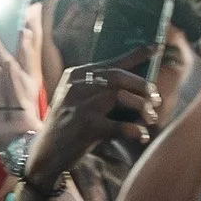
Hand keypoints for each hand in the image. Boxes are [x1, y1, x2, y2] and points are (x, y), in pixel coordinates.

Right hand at [26, 58, 158, 199]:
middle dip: (143, 87)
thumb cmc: (68, 125)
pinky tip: (141, 136)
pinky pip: (120, 126)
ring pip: (122, 96)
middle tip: (155, 99)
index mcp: (76, 75)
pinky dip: (136, 131)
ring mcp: (81, 105)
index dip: (136, 54)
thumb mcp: (76, 98)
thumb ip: (96, 87)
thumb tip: (135, 82)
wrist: (45, 152)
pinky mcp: (86, 127)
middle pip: (119, 77)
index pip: (111, 62)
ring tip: (150, 118)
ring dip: (142, 108)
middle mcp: (77, 86)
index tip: (155, 47)